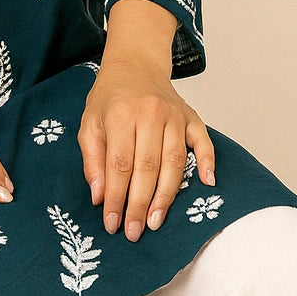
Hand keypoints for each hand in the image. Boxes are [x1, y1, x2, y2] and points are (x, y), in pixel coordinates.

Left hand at [79, 52, 214, 239]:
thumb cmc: (110, 98)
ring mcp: (174, 115)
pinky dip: (207, 162)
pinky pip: (203, 141)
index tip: (112, 222)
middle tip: (134, 230)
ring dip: (166, 195)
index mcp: (121, 115)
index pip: (119, 164)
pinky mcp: (191, 117)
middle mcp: (150, 114)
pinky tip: (206, 183)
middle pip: (147, 167)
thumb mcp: (89, 123)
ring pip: (173, 161)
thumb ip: (92, 159)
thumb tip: (99, 196)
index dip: (116, 196)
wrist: (135, 64)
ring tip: (156, 221)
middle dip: (140, 204)